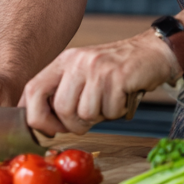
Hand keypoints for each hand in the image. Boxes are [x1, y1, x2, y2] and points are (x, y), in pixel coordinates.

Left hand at [20, 30, 178, 134]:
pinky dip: (116, 112)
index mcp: (63, 62)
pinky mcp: (117, 76)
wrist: (151, 53)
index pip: (33, 90)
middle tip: (89, 119)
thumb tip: (44, 126)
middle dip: (74, 124)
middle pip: (61, 108)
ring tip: (108, 102)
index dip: (36, 116)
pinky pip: (109, 111)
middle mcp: (76, 61)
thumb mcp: (82, 76)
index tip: (49, 130)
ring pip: (85, 113)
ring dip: (99, 118)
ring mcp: (97, 68)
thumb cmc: (115, 72)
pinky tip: (122, 97)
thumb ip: (63, 95)